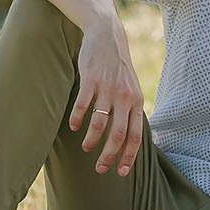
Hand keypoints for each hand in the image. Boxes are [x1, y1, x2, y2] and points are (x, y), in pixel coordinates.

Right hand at [68, 14, 144, 175]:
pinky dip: (77, 119)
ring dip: (91, 140)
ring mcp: (108, 89)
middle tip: (100, 168)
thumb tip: (128, 138)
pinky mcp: (91, 80)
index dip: (128, 156)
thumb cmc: (118, 68)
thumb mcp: (131, 88)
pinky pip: (83, 106)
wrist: (107, 36)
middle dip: (108, 156)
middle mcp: (124, 98)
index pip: (135, 136)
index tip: (120, 172)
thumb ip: (131, 110)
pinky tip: (73, 126)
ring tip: (86, 147)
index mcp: (136, 102)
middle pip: (118, 135)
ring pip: (100, 123)